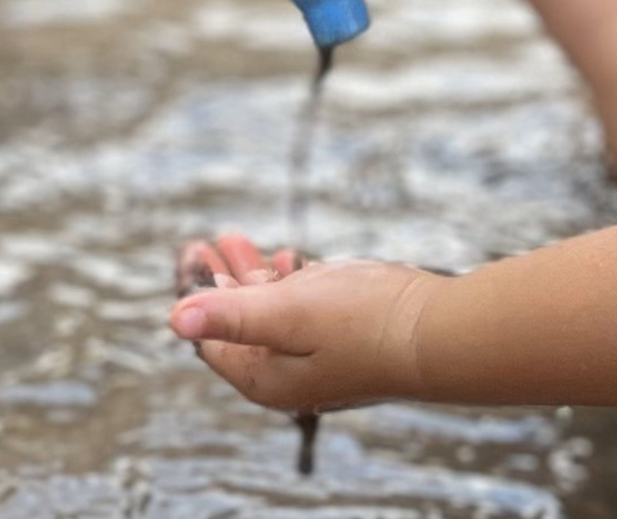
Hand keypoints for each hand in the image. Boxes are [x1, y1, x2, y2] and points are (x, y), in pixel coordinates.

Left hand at [169, 233, 441, 413]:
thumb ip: (232, 315)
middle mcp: (289, 374)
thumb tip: (173, 318)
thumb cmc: (365, 325)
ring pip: (272, 310)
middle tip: (201, 242)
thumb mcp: (289, 313)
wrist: (442, 336)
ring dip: (250, 274)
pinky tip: (287, 257)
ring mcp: (319, 357)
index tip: (190, 252)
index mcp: (266, 378)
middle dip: (219, 280)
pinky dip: (288, 281)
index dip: (196, 294)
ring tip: (232, 238)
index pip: (212, 338)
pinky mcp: (347, 338)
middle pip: (239, 324)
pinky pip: (305, 308)